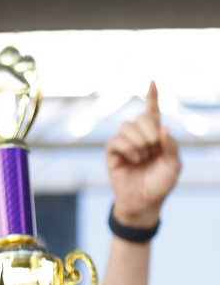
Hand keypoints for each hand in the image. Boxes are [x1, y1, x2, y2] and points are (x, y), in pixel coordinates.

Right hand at [106, 81, 181, 227]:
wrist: (145, 202)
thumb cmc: (160, 184)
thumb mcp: (174, 165)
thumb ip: (170, 145)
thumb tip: (162, 126)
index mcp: (156, 136)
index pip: (153, 112)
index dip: (152, 97)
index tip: (152, 82)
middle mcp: (139, 136)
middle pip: (139, 118)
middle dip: (148, 132)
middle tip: (152, 149)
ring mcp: (124, 143)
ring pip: (126, 127)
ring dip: (138, 142)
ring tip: (142, 157)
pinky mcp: (112, 152)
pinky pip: (116, 140)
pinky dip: (128, 149)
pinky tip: (133, 160)